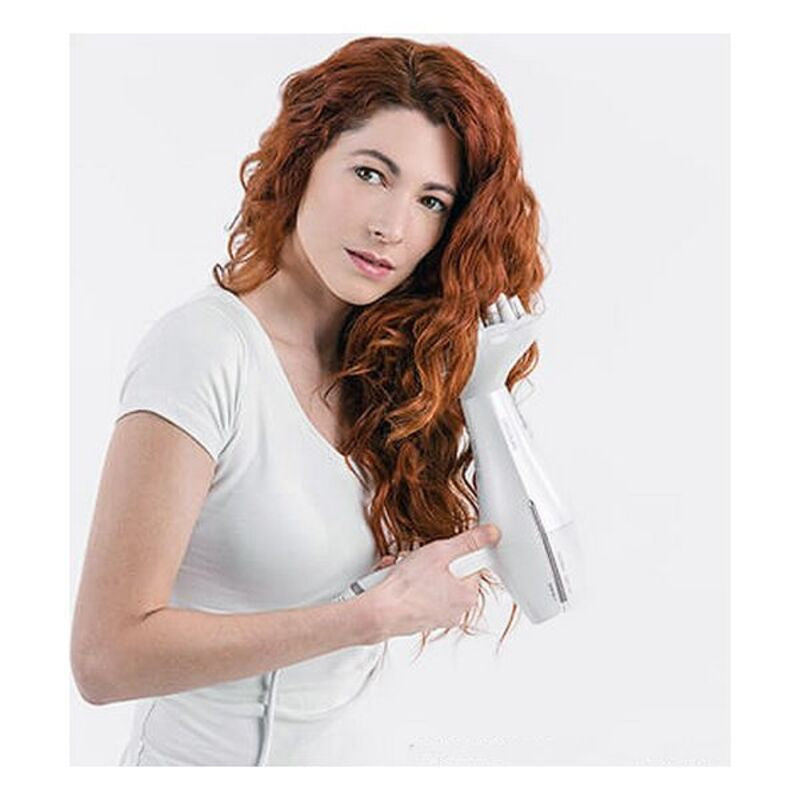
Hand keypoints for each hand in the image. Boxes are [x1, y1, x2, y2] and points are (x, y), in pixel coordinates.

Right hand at [365, 524, 501, 639]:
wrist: (379, 613)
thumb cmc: (407, 588)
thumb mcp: (441, 552)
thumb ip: (470, 541)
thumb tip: (492, 534)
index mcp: (468, 595)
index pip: (472, 564)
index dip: (454, 552)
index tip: (442, 551)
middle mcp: (458, 610)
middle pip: (451, 573)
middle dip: (433, 563)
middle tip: (421, 560)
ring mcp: (439, 617)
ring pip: (433, 583)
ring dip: (418, 572)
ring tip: (405, 571)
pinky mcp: (421, 619)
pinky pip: (420, 595)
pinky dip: (410, 586)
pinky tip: (399, 582)